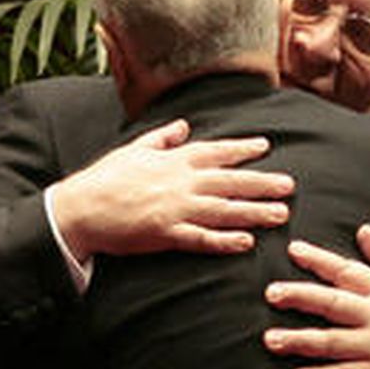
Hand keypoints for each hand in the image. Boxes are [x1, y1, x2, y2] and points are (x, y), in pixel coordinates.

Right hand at [50, 118, 294, 260]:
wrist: (80, 209)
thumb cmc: (105, 178)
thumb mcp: (135, 148)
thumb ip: (162, 137)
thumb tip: (182, 126)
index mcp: (174, 159)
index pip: (216, 151)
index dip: (243, 148)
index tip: (265, 146)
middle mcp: (180, 182)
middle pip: (230, 181)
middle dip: (262, 183)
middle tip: (289, 186)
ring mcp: (175, 209)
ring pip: (224, 210)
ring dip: (254, 212)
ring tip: (281, 215)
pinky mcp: (166, 235)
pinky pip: (202, 239)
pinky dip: (225, 241)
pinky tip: (246, 243)